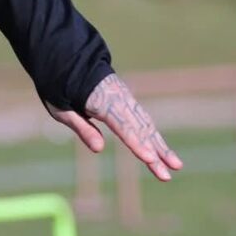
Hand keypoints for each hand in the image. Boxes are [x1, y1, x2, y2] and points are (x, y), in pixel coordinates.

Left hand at [48, 73, 183, 181]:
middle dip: (156, 154)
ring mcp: (126, 99)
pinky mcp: (128, 101)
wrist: (70, 59)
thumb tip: (100, 149)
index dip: (136, 144)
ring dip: (162, 147)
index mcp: (100, 102)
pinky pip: (144, 120)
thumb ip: (82, 128)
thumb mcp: (62, 109)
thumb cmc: (59, 87)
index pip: (122, 127)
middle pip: (140, 130)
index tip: (150, 159)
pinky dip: (155, 136)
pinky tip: (164, 151)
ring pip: (147, 125)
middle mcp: (119, 100)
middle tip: (167, 176)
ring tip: (176, 166)